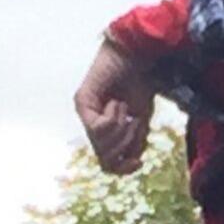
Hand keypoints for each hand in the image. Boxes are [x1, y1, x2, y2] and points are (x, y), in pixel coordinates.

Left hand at [75, 38, 156, 173]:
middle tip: (134, 122)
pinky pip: (97, 128)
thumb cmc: (140, 83)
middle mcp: (91, 122)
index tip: (139, 164)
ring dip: (121, 130)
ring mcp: (85, 112)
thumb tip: (133, 163)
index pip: (108, 163)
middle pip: (105, 157)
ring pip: (101, 144)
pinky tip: (117, 103)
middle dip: (125, 143)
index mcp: (106, 129)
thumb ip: (135, 142)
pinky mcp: (82, 102)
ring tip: (126, 109)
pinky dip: (113, 118)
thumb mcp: (142, 120)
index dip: (122, 168)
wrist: (138, 55)